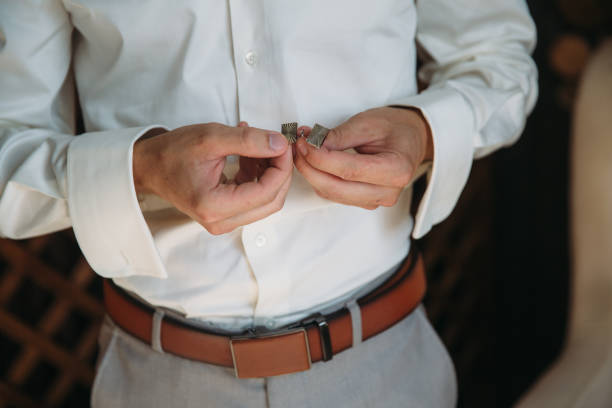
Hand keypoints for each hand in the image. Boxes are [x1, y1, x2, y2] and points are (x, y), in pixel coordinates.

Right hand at [133, 122, 291, 234]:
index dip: (281, 167)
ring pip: (266, 200)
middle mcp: (221, 221)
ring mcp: (224, 221)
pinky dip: (259, 175)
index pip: (266, 192)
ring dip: (269, 172)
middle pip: (272, 200)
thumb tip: (279, 144)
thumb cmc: (173, 153)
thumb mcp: (211, 138)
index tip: (283, 144)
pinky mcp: (226, 215)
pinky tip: (249, 154)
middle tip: (277, 144)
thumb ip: (249, 140)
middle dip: (280, 171)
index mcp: (214, 206)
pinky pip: (255, 199)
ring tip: (257, 144)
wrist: (150, 166)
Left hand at [294, 107, 431, 209]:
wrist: (411, 139)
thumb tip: (312, 144)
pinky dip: (320, 179)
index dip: (321, 158)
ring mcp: (377, 201)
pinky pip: (335, 195)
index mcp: (396, 170)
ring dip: (312, 174)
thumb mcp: (369, 122)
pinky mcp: (365, 202)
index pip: (349, 170)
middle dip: (310, 168)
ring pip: (333, 194)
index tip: (303, 143)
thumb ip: (340, 136)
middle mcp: (388, 192)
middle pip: (337, 188)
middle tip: (296, 147)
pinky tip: (312, 162)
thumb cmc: (394, 127)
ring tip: (302, 151)